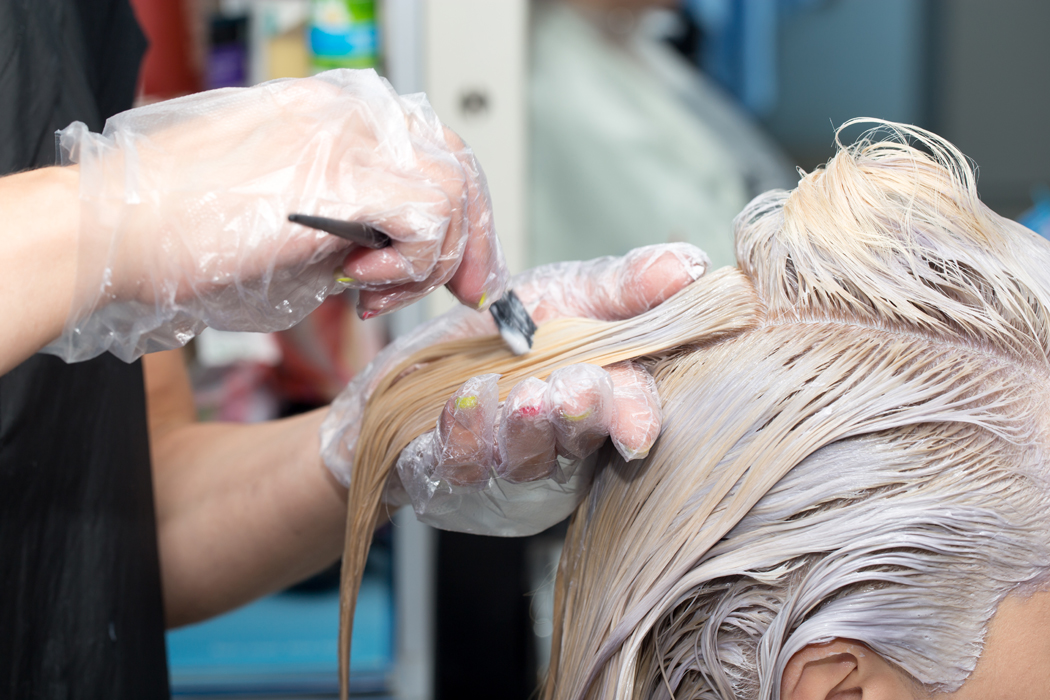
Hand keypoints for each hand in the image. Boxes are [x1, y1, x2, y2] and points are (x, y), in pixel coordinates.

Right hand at [46, 69, 506, 362]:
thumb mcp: (287, 213)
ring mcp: (349, 139)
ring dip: (426, 264)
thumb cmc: (186, 231)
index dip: (461, 209)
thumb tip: (393, 252)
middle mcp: (350, 114)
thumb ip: (349, 217)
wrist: (121, 229)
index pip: (433, 147)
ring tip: (373, 294)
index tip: (462, 263)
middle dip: (471, 239)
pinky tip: (360, 285)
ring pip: (451, 196)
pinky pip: (427, 223)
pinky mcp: (343, 178)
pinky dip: (408, 267)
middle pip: (458, 165)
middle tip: (465, 290)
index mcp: (336, 112)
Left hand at [320, 243, 708, 534]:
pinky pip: (458, 465)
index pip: (630, 415)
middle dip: (579, 417)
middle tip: (573, 390)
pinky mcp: (451, 478)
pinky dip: (463, 434)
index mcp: (601, 401)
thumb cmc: (509, 335)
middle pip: (579, 441)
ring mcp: (506, 469)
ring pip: (523, 460)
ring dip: (525, 429)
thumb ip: (624, 286)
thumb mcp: (567, 294)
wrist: (417, 368)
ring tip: (523, 395)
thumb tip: (689, 266)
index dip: (635, 418)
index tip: (637, 427)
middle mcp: (560, 445)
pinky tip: (464, 400)